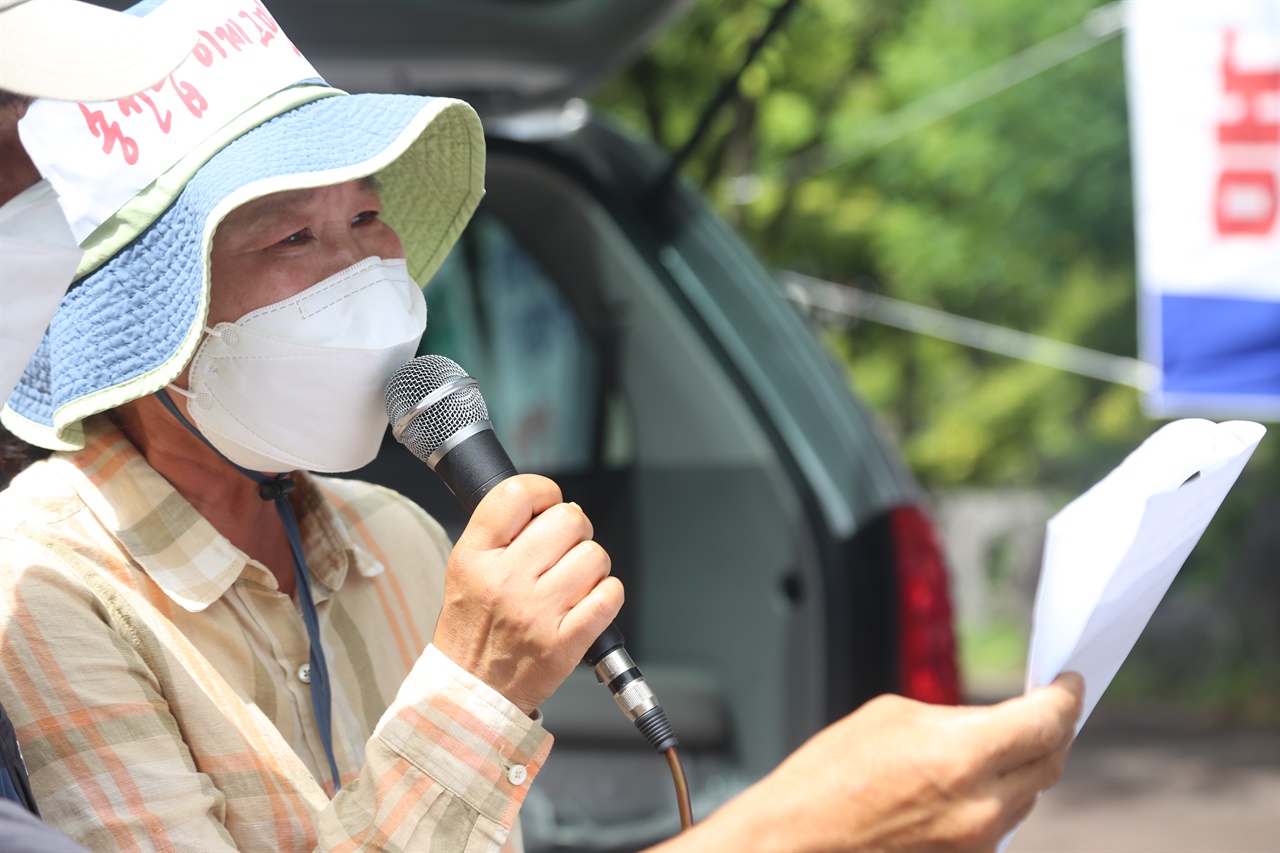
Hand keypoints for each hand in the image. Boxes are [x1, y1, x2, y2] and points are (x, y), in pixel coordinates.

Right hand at [432, 474, 623, 714]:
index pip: (516, 494)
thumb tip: (551, 504)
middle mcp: (505, 581)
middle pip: (567, 519)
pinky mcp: (565, 642)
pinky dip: (607, 594)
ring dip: (592, 565)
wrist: (471, 692)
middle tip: (564, 549)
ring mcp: (537, 612)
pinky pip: (609, 595)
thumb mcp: (464, 570)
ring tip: (573, 581)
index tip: (547, 504)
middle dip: (575, 529)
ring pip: (594, 555)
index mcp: (475, 557)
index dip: (543, 491)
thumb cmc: (473, 628)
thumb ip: (500, 533)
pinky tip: (588, 601)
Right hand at [657, 672, 1084, 852]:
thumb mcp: (891, 718)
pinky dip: (992, 800)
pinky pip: (997, 826)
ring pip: (1026, 798)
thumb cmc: (828, 778)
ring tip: (994, 746)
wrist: (795, 843)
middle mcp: (984, 807)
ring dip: (1020, 768)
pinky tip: (962, 786)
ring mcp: (978, 844)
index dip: (1066, 698)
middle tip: (1046, 708)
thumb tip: (989, 725)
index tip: (1070, 684)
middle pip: (1049, 762)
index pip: (1048, 722)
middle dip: (1051, 731)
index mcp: (965, 755)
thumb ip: (954, 719)